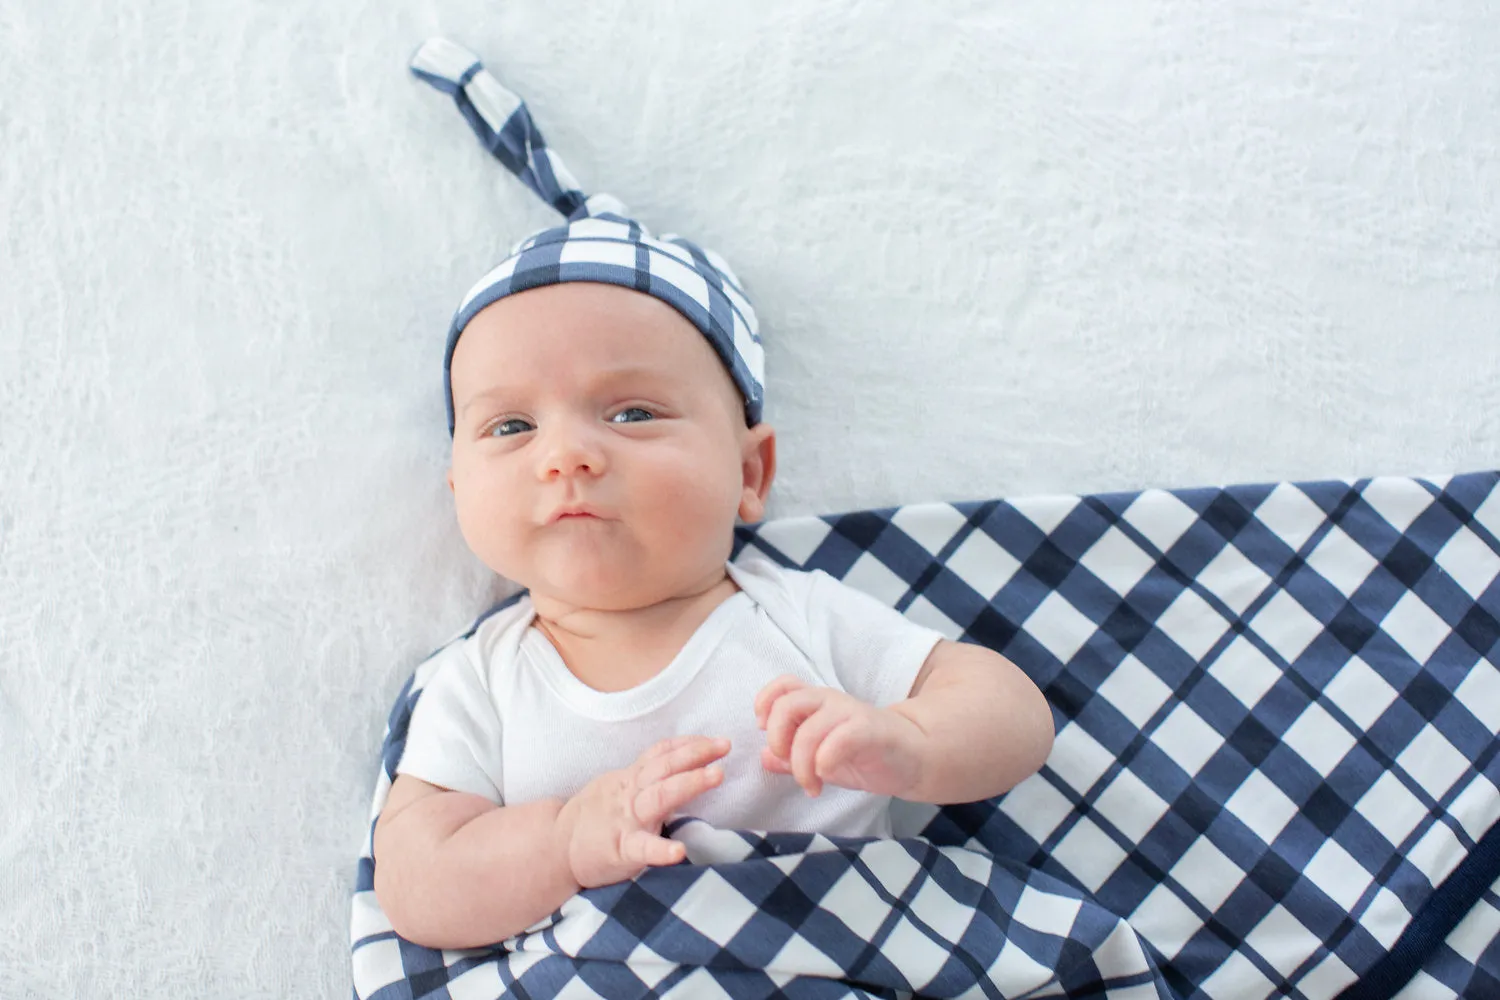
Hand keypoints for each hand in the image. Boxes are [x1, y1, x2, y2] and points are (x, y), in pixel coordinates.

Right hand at [553, 736, 729, 888]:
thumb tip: (685, 761)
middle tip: (724, 745)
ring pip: (659, 796)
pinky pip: (642, 849)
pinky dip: (660, 850)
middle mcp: (632, 795)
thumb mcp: (620, 786)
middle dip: (695, 755)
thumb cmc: (598, 817)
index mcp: (632, 780)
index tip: (716, 739)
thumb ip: (649, 775)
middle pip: (665, 768)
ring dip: (689, 783)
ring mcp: (627, 821)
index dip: (688, 743)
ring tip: (716, 775)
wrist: (557, 847)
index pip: (661, 754)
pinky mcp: (620, 850)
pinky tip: (679, 852)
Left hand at [754, 676, 923, 797]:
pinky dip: (824, 762)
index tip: (763, 731)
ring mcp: (851, 714)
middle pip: (787, 704)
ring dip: (801, 762)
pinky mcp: (870, 731)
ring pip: (809, 728)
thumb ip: (792, 757)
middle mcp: (831, 702)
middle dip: (776, 737)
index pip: (783, 686)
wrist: (914, 757)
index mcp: (817, 703)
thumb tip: (763, 757)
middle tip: (786, 761)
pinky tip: (826, 778)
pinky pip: (838, 741)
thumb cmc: (865, 754)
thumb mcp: (821, 758)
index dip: (765, 703)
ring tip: (809, 785)